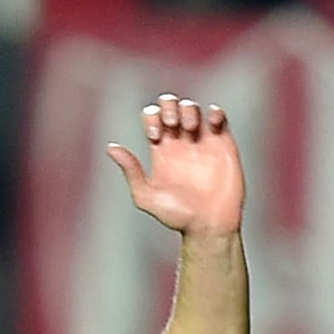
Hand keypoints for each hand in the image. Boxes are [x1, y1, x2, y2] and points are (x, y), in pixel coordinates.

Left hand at [107, 94, 242, 239]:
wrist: (210, 227)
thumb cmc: (178, 218)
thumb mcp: (146, 197)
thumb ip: (130, 171)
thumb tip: (111, 148)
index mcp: (161, 150)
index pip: (152, 117)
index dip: (152, 117)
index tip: (155, 136)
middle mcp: (181, 143)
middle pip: (170, 106)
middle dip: (168, 107)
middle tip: (171, 124)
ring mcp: (203, 142)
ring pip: (192, 108)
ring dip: (188, 109)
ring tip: (190, 128)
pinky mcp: (223, 145)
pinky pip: (219, 117)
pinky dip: (215, 111)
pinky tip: (212, 120)